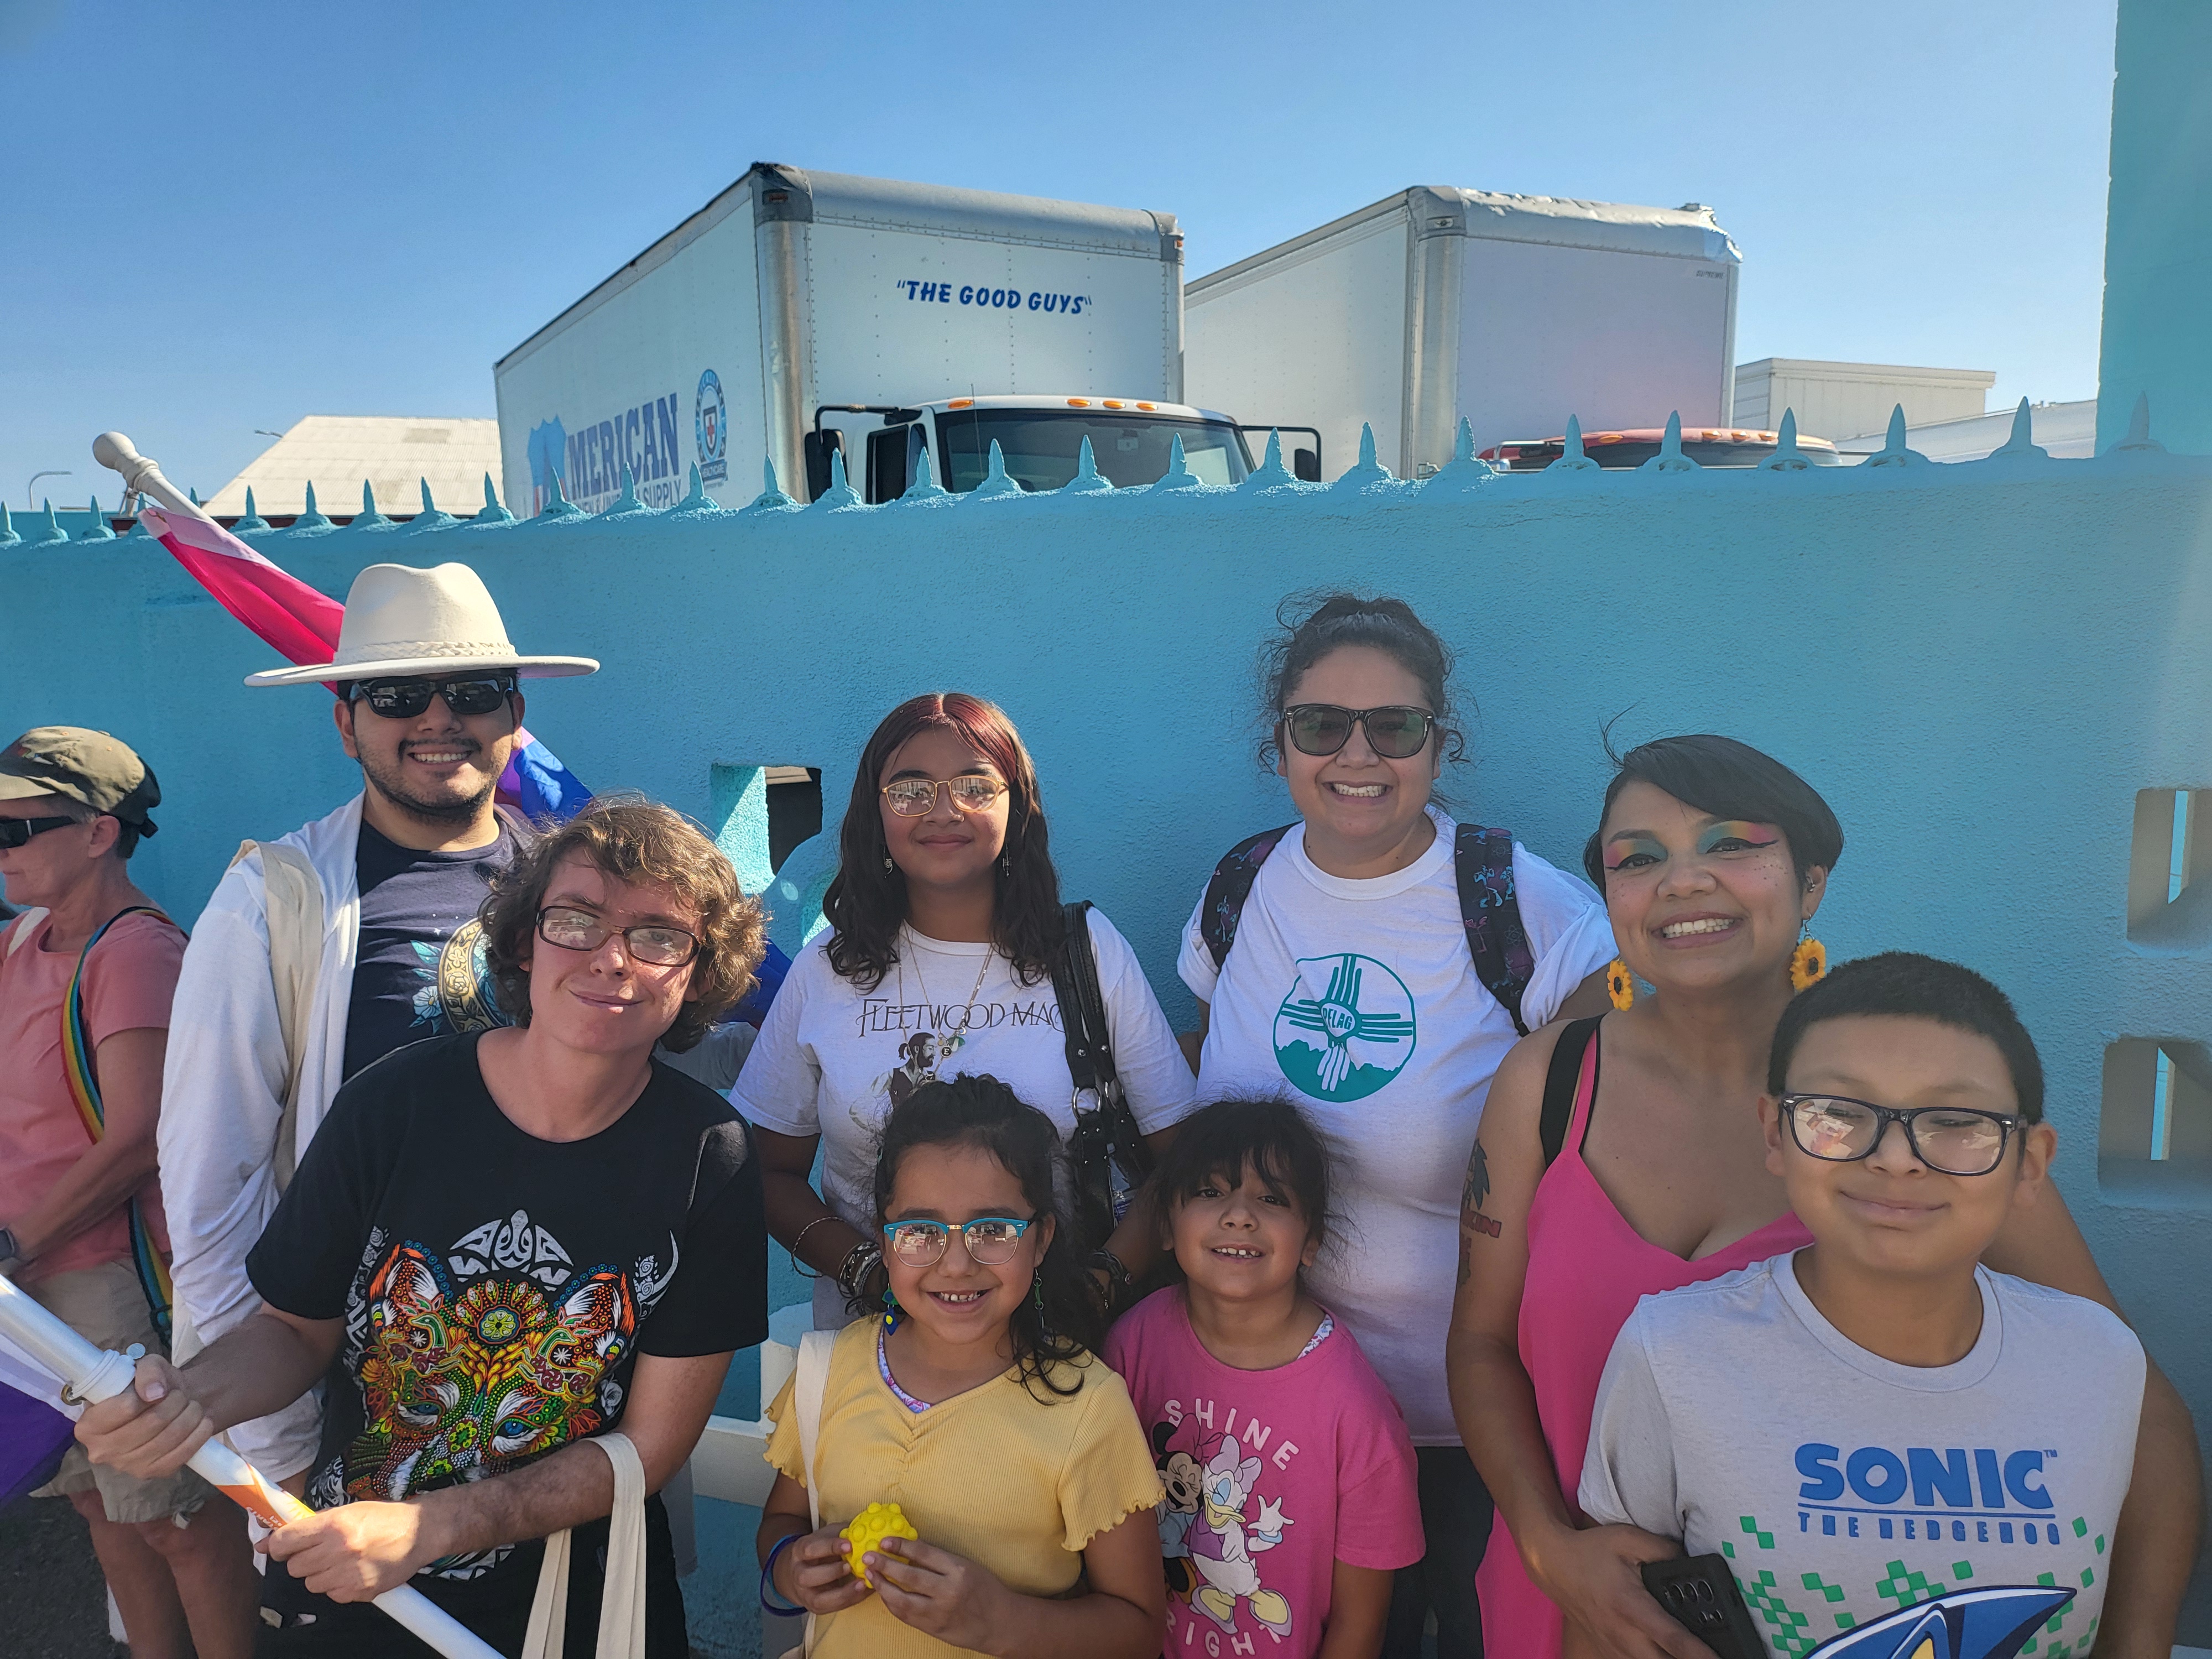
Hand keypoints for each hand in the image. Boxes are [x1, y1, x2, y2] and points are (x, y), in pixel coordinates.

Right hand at [73, 1355, 212, 1479]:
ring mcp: (127, 1466)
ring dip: (189, 1416)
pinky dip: (197, 1434)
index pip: (125, 1408)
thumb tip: (155, 1393)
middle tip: (180, 1395)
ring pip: (168, 1439)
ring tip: (192, 1405)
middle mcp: (101, 1451)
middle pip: (151, 1424)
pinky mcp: (152, 1473)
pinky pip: (181, 1455)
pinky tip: (201, 1422)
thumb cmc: (149, 1387)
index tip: (156, 1390)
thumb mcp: (146, 1366)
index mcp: (89, 1425)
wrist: (169, 1406)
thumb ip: (148, 1372)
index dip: (146, 1395)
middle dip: (175, 1403)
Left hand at [264, 1501, 438, 1600]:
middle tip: (321, 1550)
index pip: (284, 1541)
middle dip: (304, 1559)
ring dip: (321, 1574)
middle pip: (295, 1567)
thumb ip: (310, 1524)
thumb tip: (267, 1541)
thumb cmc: (384, 1518)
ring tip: (342, 1561)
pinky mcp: (361, 1591)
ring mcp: (350, 1573)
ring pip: (311, 1584)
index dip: (277, 1545)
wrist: (421, 1531)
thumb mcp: (348, 1510)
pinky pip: (332, 1595)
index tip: (280, 1547)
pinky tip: (355, 1571)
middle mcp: (340, 1549)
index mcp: (335, 1524)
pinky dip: (339, 1586)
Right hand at [776, 1523, 873, 1614]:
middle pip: (807, 1576)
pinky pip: (832, 1608)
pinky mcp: (816, 1606)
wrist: (804, 1569)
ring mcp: (805, 1593)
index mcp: (800, 1551)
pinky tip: (864, 1591)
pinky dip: (850, 1600)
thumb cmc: (822, 1549)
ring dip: (842, 1592)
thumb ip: (841, 1533)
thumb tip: (865, 1529)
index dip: (829, 1547)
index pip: (810, 1549)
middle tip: (851, 1566)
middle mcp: (798, 1574)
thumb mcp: (827, 1536)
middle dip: (831, 1572)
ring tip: (861, 1583)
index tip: (849, 1544)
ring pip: (818, 1599)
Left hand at [867, 1535, 1012, 1649]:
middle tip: (868, 1556)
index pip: (924, 1553)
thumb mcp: (967, 1567)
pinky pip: (905, 1615)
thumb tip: (909, 1550)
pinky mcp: (933, 1628)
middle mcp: (948, 1591)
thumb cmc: (985, 1590)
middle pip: (909, 1576)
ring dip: (882, 1586)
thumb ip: (941, 1561)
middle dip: (885, 1565)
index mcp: (958, 1570)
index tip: (885, 1540)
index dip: (902, 1546)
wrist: (1000, 1623)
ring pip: (902, 1599)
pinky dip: (891, 1603)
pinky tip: (884, 1594)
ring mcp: (939, 1612)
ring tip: (870, 1576)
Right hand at [1527, 1522, 1717, 1658]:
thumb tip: (1692, 1563)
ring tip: (1694, 1654)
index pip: (1672, 1638)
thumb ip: (1665, 1551)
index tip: (1719, 1657)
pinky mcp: (1609, 1652)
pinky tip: (1666, 1652)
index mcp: (1631, 1605)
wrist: (1554, 1564)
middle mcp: (1623, 1633)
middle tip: (1714, 1656)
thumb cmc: (1591, 1551)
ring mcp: (1614, 1647)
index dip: (1700, 1654)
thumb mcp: (1628, 1539)